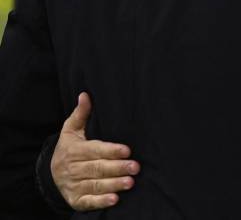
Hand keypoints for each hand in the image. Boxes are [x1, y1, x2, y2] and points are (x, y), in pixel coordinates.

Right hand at [50, 92, 139, 210]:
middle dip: (117, 168)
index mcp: (74, 150)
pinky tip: (115, 199)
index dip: (111, 151)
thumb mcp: (71, 130)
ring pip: (95, 185)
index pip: (95, 150)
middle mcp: (73, 168)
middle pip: (97, 168)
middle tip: (135, 167)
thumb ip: (81, 114)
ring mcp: (74, 185)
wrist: (50, 174)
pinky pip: (89, 201)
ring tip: (130, 182)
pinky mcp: (76, 200)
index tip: (127, 150)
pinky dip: (101, 201)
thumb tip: (85, 95)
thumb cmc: (69, 148)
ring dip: (113, 184)